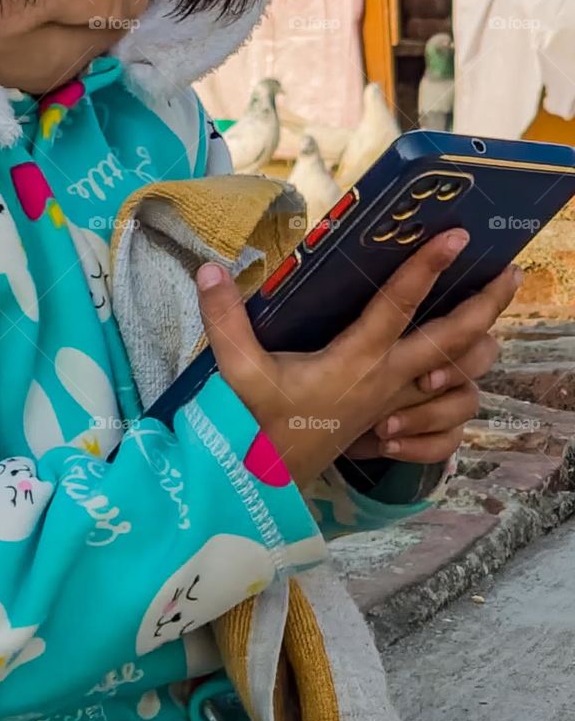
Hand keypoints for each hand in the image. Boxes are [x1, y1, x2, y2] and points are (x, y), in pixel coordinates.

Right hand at [195, 229, 520, 488]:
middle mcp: (384, 382)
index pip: (397, 306)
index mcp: (354, 361)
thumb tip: (210, 267)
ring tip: (489, 320)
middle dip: (486, 305)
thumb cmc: (255, 426)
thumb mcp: (237, 372)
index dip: (426, 267)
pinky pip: (447, 425)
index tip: (455, 235)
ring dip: (480, 353)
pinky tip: (457, 382)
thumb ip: (225, 319)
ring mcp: (394, 407)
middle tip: (511, 271)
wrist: (264, 485)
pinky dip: (458, 404)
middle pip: (453, 342)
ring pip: (461, 381)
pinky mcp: (392, 428)